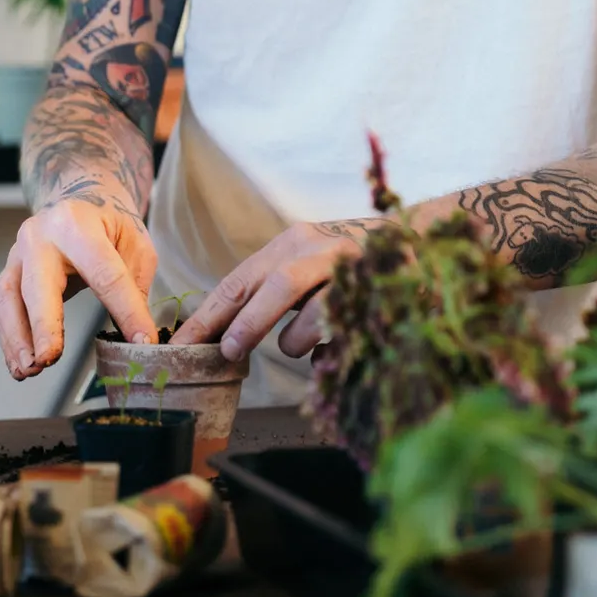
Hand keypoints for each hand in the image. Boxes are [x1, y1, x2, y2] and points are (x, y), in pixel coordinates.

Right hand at [0, 199, 159, 379]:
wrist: (77, 197)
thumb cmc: (109, 223)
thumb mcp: (135, 244)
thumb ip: (134, 287)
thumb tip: (138, 339)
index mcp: (78, 224)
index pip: (104, 274)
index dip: (125, 311)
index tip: (141, 343)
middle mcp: (40, 236)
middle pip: (37, 285)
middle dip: (42, 326)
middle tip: (48, 359)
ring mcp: (18, 253)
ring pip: (9, 300)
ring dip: (17, 340)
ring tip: (30, 370)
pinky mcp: (9, 272)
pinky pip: (4, 310)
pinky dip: (11, 341)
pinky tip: (21, 365)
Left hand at [171, 220, 384, 361]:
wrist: (417, 242)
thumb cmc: (346, 270)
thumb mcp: (302, 273)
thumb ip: (267, 297)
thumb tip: (224, 342)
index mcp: (290, 244)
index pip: (238, 282)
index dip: (207, 316)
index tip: (179, 346)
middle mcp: (320, 249)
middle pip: (277, 285)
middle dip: (249, 324)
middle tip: (231, 353)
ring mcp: (357, 267)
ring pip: (317, 311)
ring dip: (299, 340)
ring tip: (300, 344)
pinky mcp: (385, 289)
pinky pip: (350, 330)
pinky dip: (335, 348)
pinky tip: (338, 344)